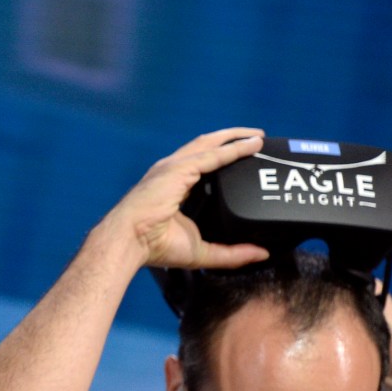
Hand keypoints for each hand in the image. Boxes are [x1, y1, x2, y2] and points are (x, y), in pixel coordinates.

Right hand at [99, 128, 270, 270]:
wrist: (130, 240)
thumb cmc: (155, 246)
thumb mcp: (201, 251)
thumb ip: (231, 253)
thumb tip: (261, 254)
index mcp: (174, 186)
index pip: (202, 164)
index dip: (223, 157)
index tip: (246, 156)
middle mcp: (173, 171)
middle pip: (207, 147)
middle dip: (232, 139)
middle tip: (257, 139)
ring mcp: (174, 167)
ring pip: (210, 144)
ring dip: (235, 137)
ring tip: (258, 136)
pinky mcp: (179, 168)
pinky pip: (213, 155)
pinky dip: (234, 148)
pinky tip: (252, 144)